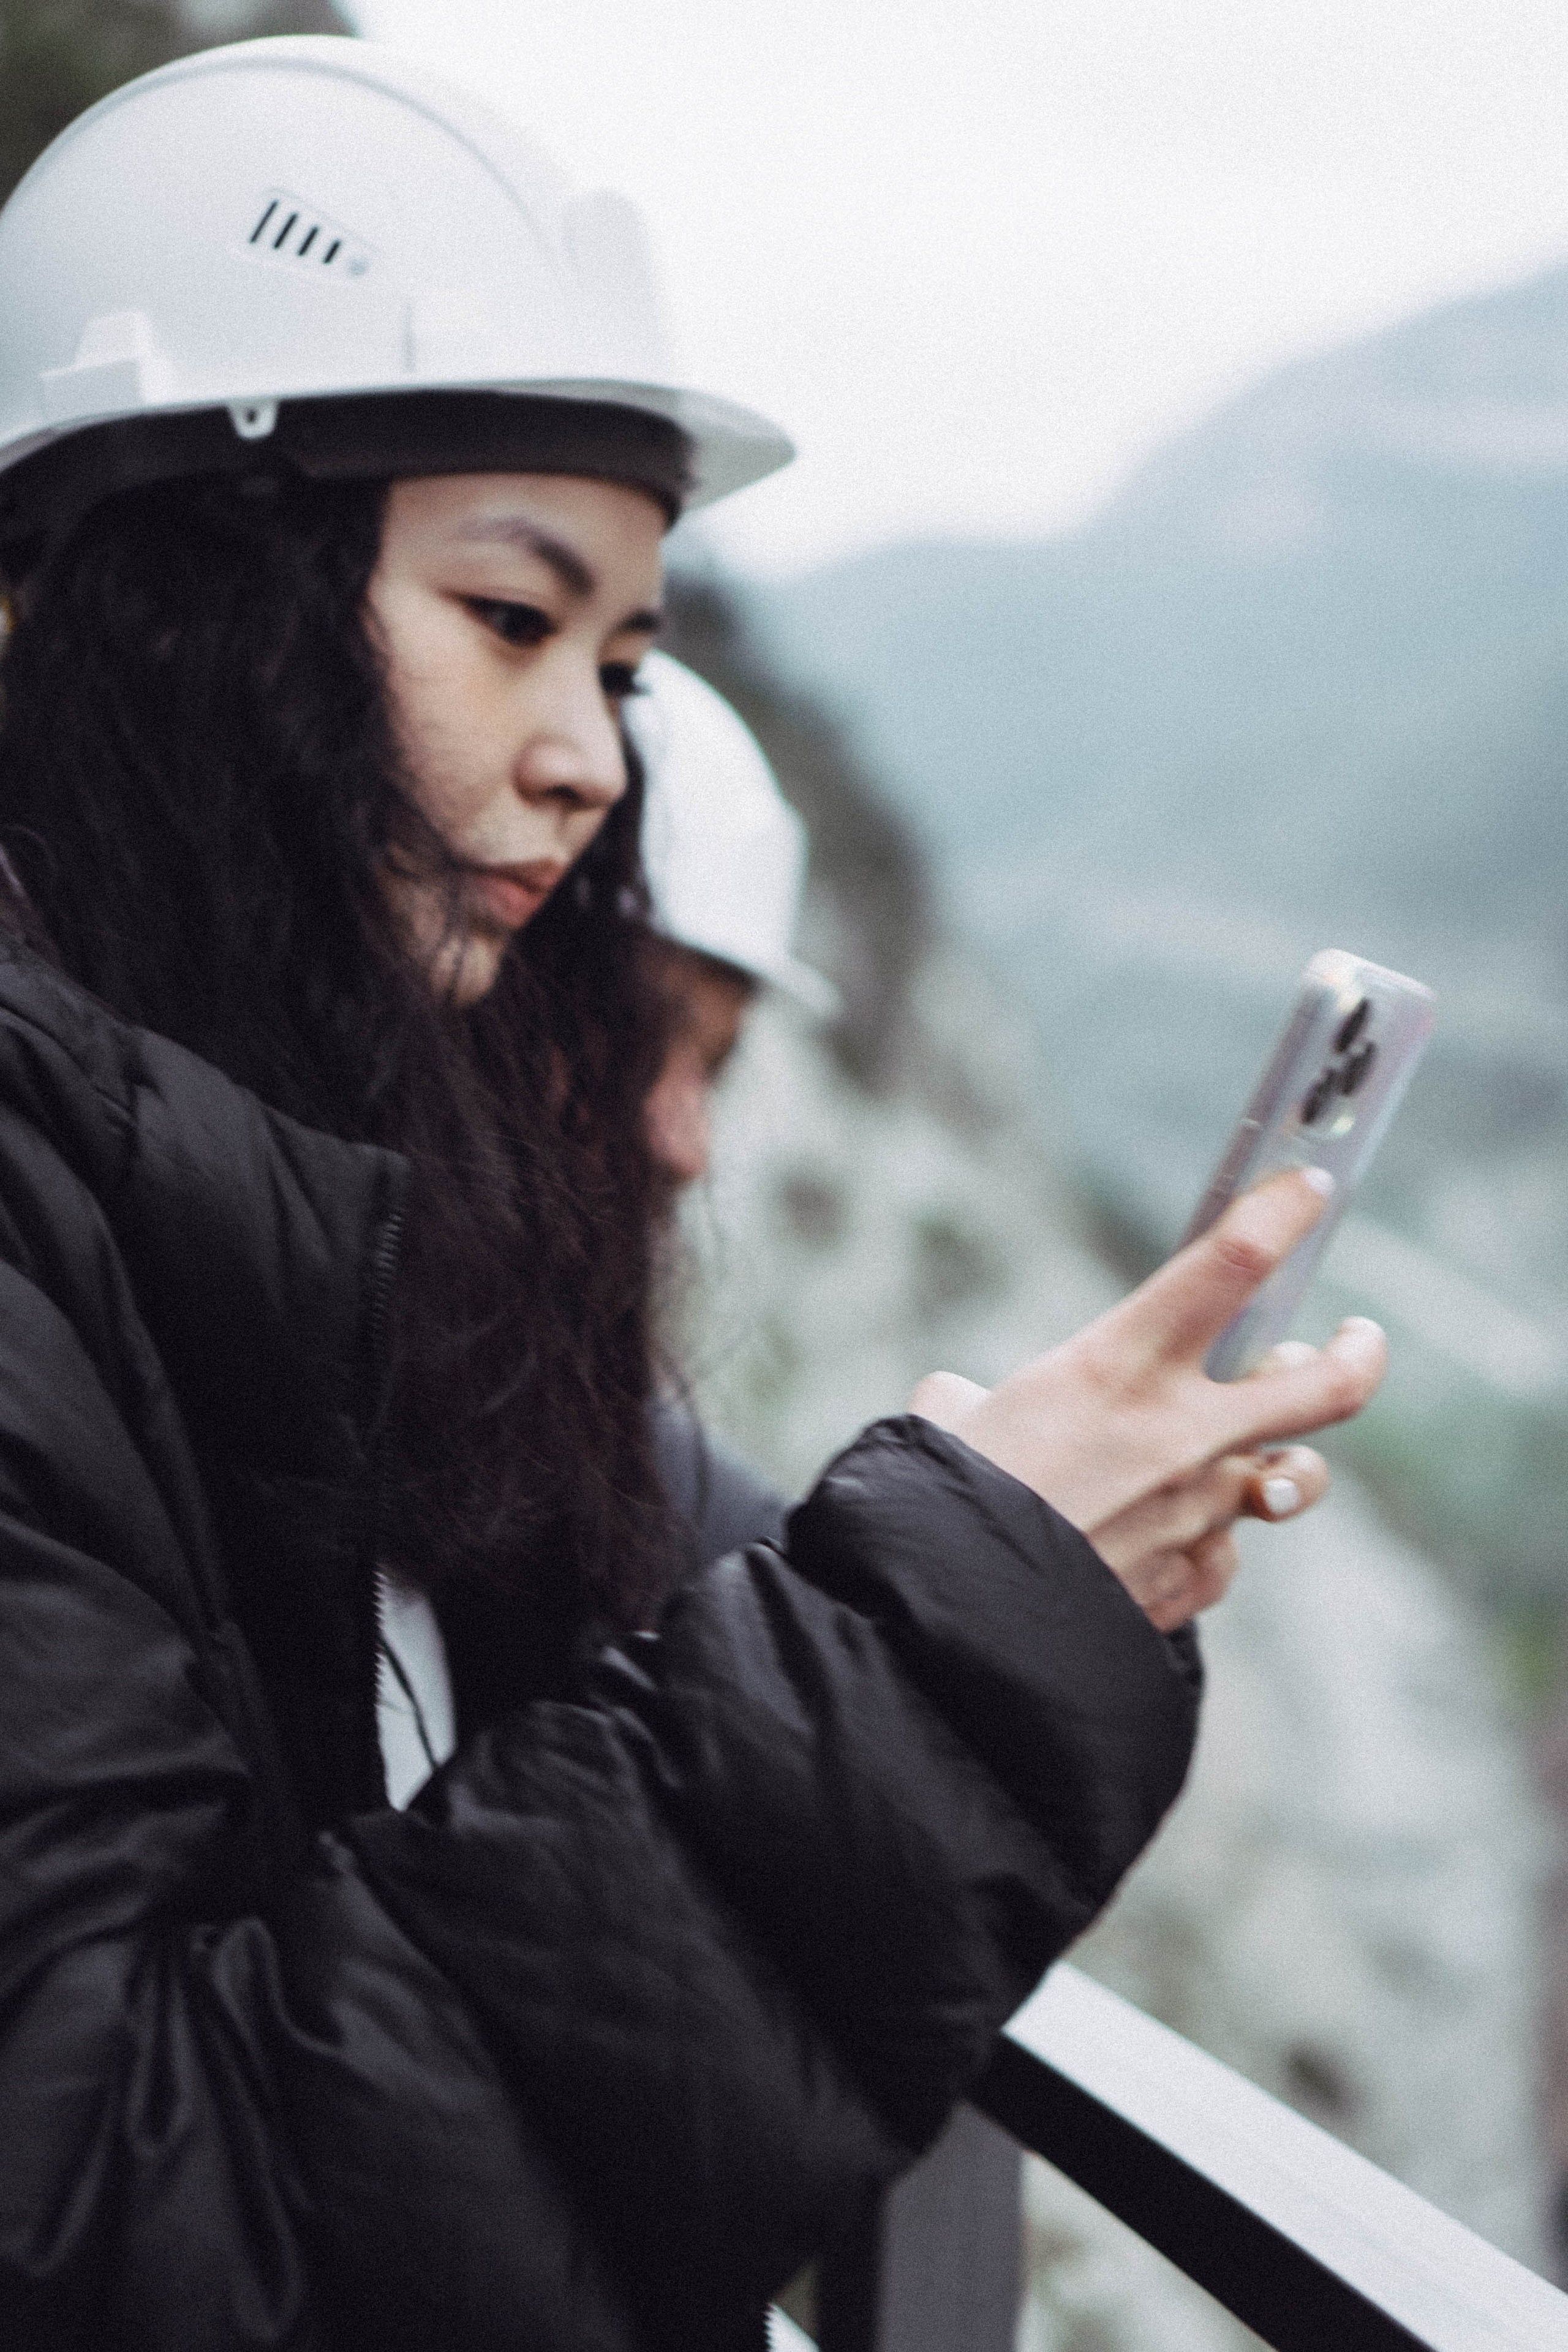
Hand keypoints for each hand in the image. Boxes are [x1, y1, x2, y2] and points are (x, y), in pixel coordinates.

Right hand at [909, 1169, 1383, 1620]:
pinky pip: (1222, 1556)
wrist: (945, 1627)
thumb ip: (983, 1399)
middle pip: (1327, 1387)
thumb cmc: (938, 1506)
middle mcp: (1178, 1435)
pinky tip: (1162, 1543)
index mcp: (1117, 1366)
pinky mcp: (1186, 1583)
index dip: (1284, 1214)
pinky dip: (1202, 1544)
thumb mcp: (953, 1420)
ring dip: (1271, 1467)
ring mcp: (1195, 1514)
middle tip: (1359, 1341)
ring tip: (1257, 1462)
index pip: (1231, 1263)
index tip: (1309, 1189)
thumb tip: (962, 1406)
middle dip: (1357, 1358)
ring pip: (1279, 1481)